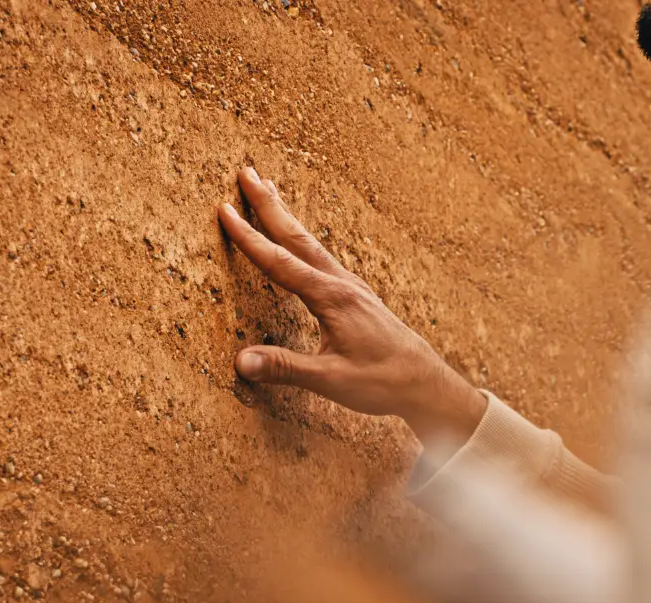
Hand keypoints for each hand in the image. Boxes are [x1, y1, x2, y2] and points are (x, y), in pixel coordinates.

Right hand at [218, 167, 486, 449]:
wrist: (426, 382)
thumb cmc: (382, 381)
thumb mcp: (331, 380)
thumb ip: (285, 368)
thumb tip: (240, 361)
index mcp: (332, 298)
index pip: (280, 262)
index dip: (249, 237)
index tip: (224, 210)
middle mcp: (342, 284)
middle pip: (297, 237)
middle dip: (269, 204)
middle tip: (246, 172)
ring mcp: (352, 287)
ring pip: (311, 243)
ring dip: (287, 216)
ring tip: (269, 190)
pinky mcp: (358, 296)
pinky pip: (323, 257)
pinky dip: (303, 240)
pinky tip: (301, 241)